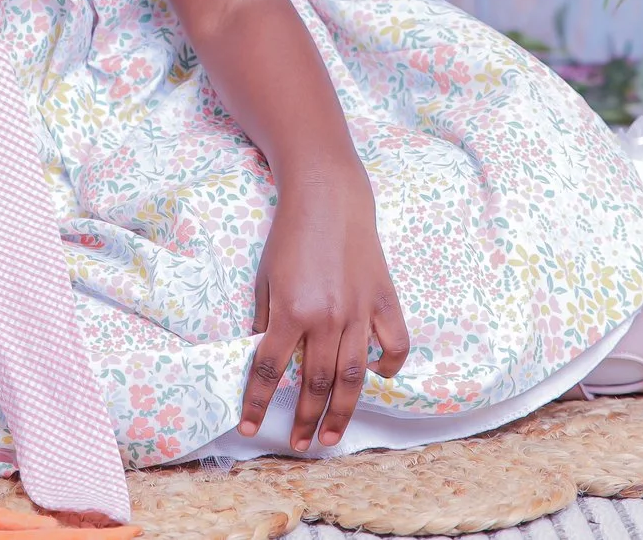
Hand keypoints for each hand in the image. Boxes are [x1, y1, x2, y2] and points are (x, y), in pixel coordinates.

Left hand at [239, 175, 410, 452]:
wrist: (328, 198)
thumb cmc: (289, 236)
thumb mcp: (264, 278)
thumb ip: (266, 321)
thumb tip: (264, 359)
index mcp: (290, 311)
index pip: (269, 370)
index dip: (257, 403)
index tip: (249, 427)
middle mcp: (326, 318)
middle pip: (313, 384)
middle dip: (304, 419)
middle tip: (300, 444)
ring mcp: (359, 312)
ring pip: (352, 377)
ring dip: (341, 412)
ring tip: (331, 435)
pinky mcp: (383, 301)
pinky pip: (392, 345)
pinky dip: (388, 367)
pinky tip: (378, 379)